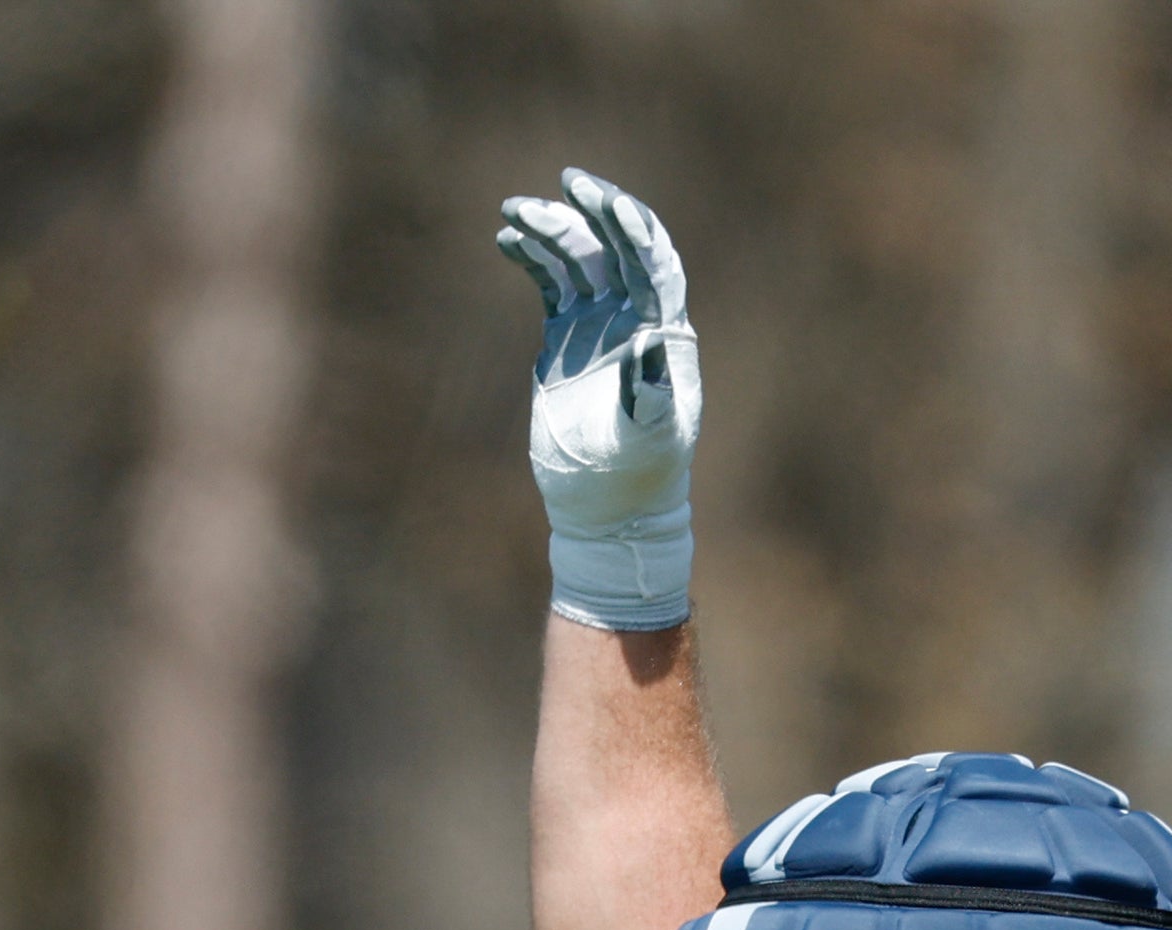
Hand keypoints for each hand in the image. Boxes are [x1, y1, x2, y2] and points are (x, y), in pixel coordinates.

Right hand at [497, 169, 702, 631]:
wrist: (608, 506)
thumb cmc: (638, 476)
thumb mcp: (649, 438)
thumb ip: (651, 393)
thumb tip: (646, 345)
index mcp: (664, 331)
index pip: (652, 262)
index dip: (633, 228)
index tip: (606, 202)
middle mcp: (633, 318)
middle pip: (615, 247)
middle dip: (592, 210)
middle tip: (567, 180)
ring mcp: (598, 325)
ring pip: (578, 259)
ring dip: (551, 229)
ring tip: (513, 211)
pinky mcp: (565, 340)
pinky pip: (551, 283)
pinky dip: (532, 257)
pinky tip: (507, 239)